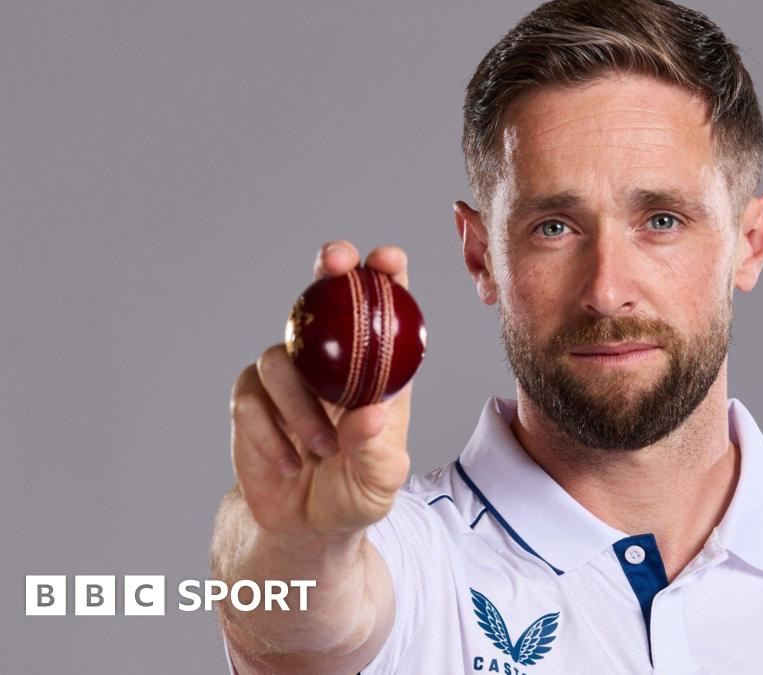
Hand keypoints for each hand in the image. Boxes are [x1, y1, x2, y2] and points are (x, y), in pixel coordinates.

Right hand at [229, 241, 413, 542]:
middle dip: (329, 269)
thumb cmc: (356, 492)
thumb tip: (370, 414)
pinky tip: (288, 462)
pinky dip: (270, 432)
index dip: (385, 273)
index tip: (386, 259)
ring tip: (320, 450)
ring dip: (300, 406)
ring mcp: (287, 376)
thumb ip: (375, 447)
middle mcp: (329, 360)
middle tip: (334, 262)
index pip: (384, 306)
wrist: (306, 525)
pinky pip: (249, 399)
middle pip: (324, 295)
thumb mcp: (380, 479)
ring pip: (281, 359)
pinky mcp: (249, 400)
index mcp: (375, 367)